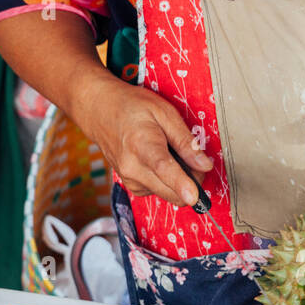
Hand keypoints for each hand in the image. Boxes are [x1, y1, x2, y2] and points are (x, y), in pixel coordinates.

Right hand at [72, 72, 211, 206]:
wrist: (100, 111)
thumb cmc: (132, 107)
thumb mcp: (164, 113)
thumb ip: (186, 141)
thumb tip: (205, 165)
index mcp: (142, 145)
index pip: (164, 169)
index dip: (181, 184)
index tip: (194, 196)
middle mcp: (133, 168)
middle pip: (172, 192)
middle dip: (192, 181)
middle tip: (193, 159)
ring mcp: (130, 180)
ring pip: (169, 195)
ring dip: (179, 182)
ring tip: (170, 153)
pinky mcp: (132, 187)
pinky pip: (160, 192)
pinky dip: (167, 181)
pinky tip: (159, 161)